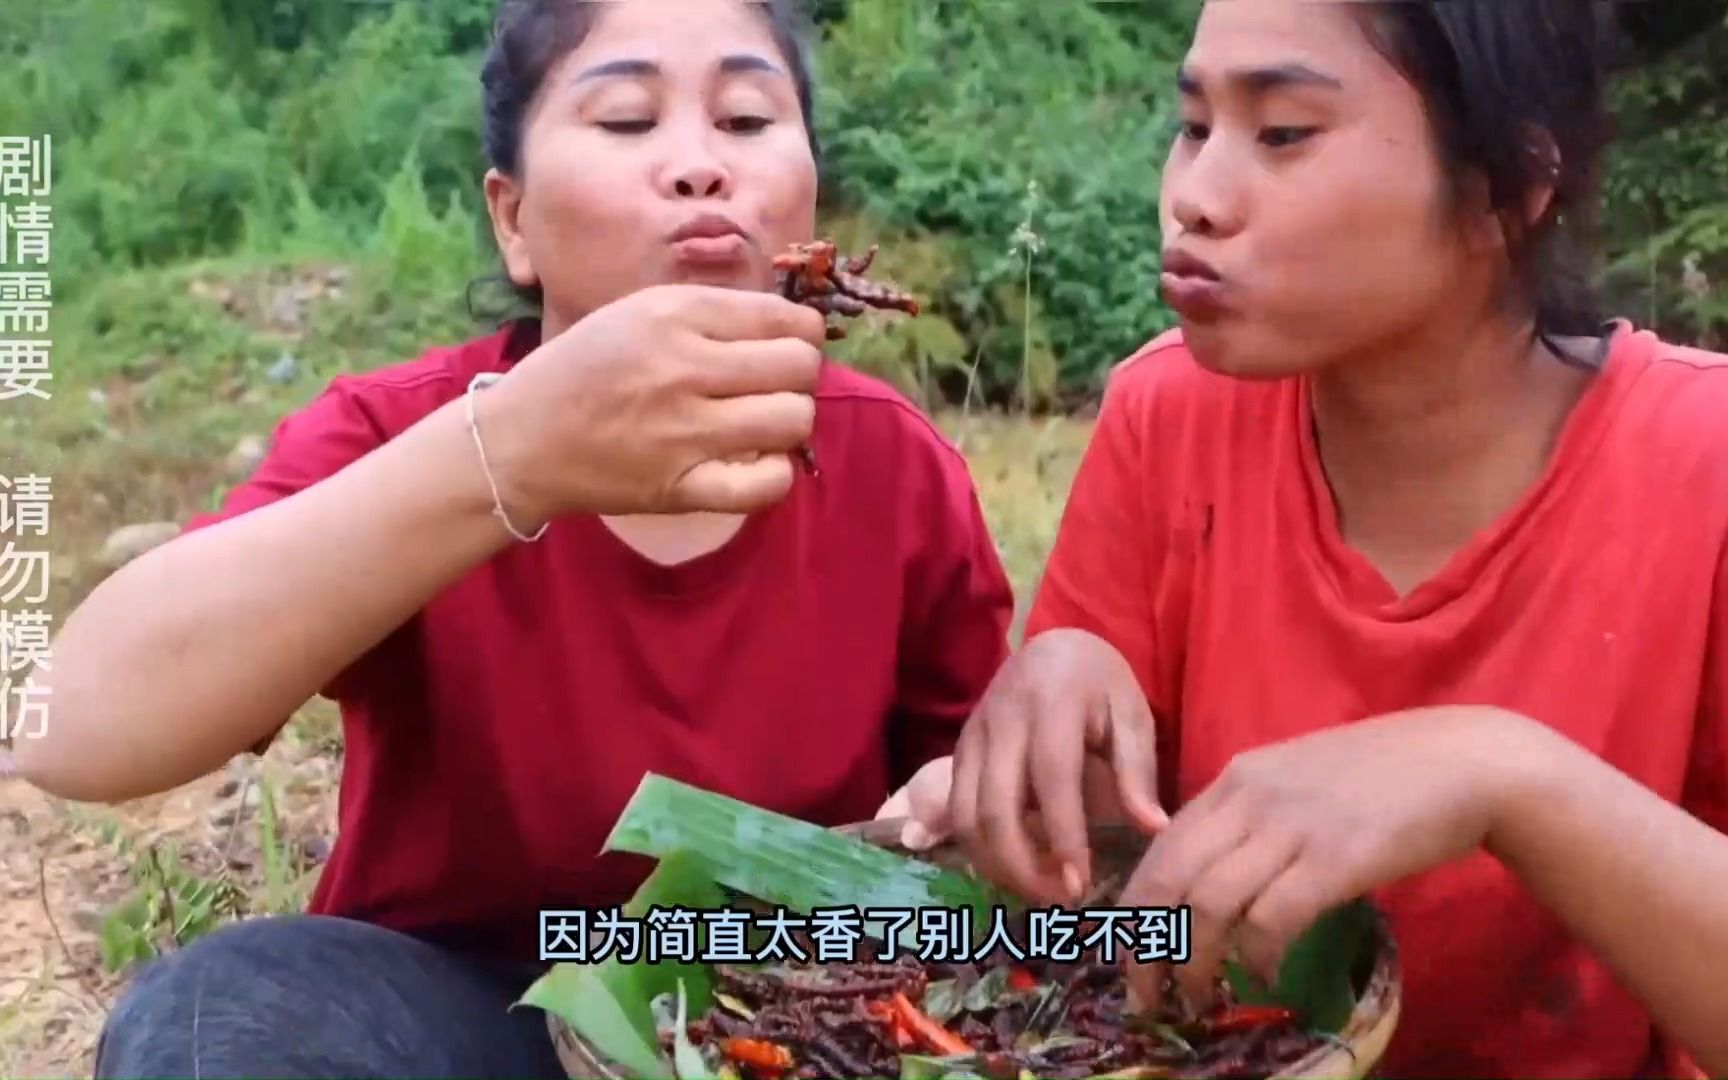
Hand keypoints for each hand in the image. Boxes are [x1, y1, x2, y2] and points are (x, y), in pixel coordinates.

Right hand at [477, 284, 827, 519]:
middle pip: (799, 367)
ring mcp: (685, 430)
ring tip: (765, 423)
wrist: (520, 440)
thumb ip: (710, 314)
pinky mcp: (682, 486)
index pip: (784, 319)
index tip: (786, 347)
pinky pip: (767, 484)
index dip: (802, 335)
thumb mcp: (638, 312)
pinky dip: (776, 474)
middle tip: (776, 387)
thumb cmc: (583, 370)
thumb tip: (788, 327)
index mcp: (675, 314)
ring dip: (791, 422)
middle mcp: (685, 366)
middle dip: (800, 376)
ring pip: (793, 420)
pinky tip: (757, 463)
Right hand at [943, 628, 1169, 905]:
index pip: (1051, 779)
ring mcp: (972, 738)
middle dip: (1022, 866)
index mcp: (1051, 705)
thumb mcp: (1131, 714)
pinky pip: (957, 812)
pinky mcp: (958, 753)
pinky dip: (981, 850)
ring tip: (1037, 892)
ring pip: (965, 817)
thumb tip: (1152, 829)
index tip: (1080, 883)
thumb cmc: (1099, 684)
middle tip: (1060, 900)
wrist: (1051, 648)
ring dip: (996, 865)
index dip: (1063, 836)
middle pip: (995, 808)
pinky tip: (1014, 870)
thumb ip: (1138, 771)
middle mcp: (1001, 721)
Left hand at [1118, 705, 1526, 1014]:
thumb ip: (1251, 818)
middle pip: (1168, 877)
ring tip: (1201, 997)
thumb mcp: (1296, 780)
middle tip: (1145, 993)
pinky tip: (1266, 976)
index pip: (1161, 846)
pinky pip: (1272, 918)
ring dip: (1197, 962)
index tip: (1130, 951)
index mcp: (1235, 779)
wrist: (1463, 760)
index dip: (1136, 906)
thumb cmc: (1384, 774)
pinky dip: (1258, 956)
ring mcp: (1291, 826)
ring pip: (1210, 903)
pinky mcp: (1335, 858)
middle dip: (1146, 945)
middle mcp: (1250, 797)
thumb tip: (1212, 877)